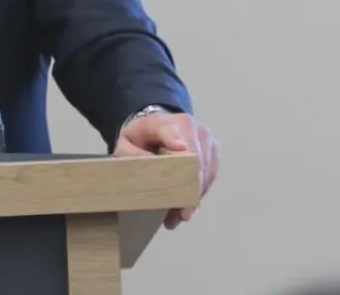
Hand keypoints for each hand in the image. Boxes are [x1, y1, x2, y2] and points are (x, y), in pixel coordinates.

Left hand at [114, 112, 218, 229]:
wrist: (156, 128)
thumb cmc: (140, 139)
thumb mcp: (126, 145)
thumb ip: (132, 155)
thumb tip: (148, 167)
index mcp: (163, 122)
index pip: (169, 130)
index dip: (174, 139)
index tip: (180, 148)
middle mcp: (189, 125)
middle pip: (195, 157)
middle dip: (189, 187)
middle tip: (181, 213)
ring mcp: (205, 137)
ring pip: (206, 169)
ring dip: (194, 195)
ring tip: (179, 216)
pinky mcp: (213, 150)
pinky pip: (211, 174)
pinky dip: (199, 192)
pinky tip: (186, 208)